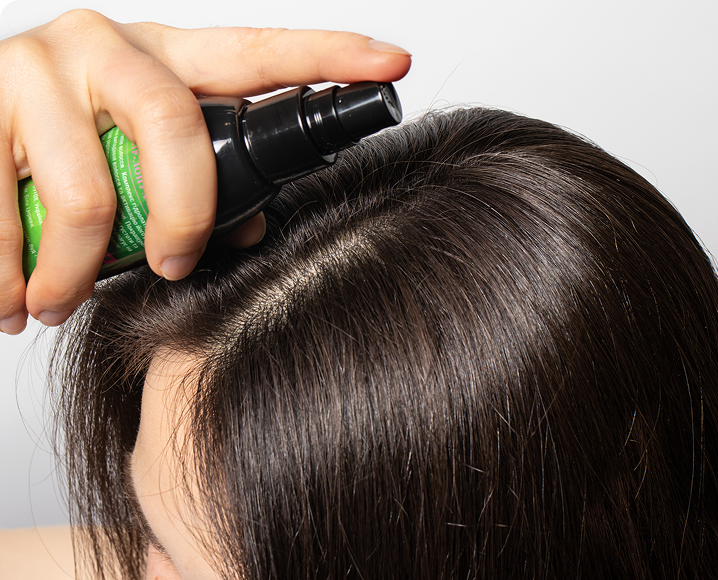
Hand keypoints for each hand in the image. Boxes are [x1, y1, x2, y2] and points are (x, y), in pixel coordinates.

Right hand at [0, 9, 410, 333]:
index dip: (329, 55)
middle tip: (172, 265)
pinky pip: (1, 211)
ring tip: (60, 299)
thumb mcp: (142, 149)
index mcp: (165, 56)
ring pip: (85, 191)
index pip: (258, 50)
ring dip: (77, 270)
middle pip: (174, 124)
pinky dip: (11, 272)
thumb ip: (200, 179)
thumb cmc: (70, 144)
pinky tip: (14, 295)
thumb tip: (251, 223)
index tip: (391, 64)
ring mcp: (36, 68)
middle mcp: (105, 47)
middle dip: (182, 217)